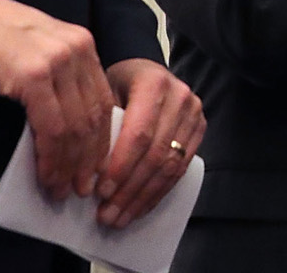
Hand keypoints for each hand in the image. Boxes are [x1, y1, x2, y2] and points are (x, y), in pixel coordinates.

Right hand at [0, 0, 114, 200]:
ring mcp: (57, 62)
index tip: (95, 169)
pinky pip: (51, 127)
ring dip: (69, 164)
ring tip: (61, 188)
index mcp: (83, 44)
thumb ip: (62, 77)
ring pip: (75, 126)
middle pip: (94, 116)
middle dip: (89, 158)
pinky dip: (51, 156)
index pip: (103, 100)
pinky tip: (45, 173)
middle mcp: (77, 50)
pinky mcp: (34, 76)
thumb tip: (72, 127)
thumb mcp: (40, 50)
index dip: (102, 139)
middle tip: (81, 188)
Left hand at [96, 58, 204, 227]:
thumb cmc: (118, 83)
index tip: (101, 192)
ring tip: (120, 217)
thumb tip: (86, 173)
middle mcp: (180, 97)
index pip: (139, 134)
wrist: (144, 70)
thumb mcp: (104, 92)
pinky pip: (181, 169)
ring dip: (143, 197)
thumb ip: (101, 126)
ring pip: (170, 166)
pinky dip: (159, 192)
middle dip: (130, 190)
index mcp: (154, 84)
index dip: (121, 167)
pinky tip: (140, 207)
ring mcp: (194, 114)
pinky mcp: (200, 128)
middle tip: (108, 214)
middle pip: (156, 154)